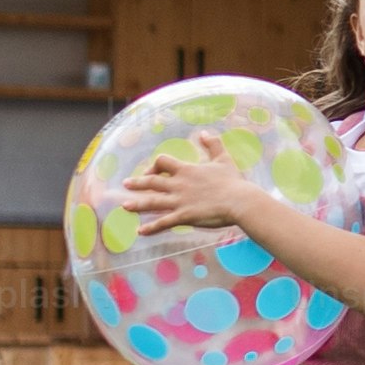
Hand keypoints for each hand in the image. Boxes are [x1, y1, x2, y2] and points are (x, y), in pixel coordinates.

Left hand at [124, 136, 281, 237]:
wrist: (240, 201)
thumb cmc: (233, 181)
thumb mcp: (223, 158)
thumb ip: (213, 144)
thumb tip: (204, 132)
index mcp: (187, 170)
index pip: (163, 162)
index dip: (155, 165)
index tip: (152, 170)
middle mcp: (179, 185)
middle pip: (151, 182)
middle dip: (137, 183)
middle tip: (125, 184)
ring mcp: (179, 201)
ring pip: (152, 202)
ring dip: (137, 204)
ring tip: (125, 206)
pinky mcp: (184, 216)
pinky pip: (163, 222)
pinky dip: (151, 228)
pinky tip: (140, 232)